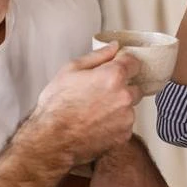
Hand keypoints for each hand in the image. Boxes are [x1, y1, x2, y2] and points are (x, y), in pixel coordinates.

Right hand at [31, 43, 141, 165]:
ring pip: (130, 107)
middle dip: (122, 87)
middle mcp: (124, 96)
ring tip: (95, 112)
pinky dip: (115, 124)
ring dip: (119, 107)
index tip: (116, 68)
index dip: (124, 63)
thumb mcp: (70, 70)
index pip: (134, 62)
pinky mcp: (124, 136)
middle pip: (135, 86)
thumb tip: (114, 47)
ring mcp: (126, 118)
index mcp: (113, 76)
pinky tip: (97, 124)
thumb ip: (97, 56)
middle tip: (100, 93)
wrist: (51, 139)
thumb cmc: (56, 106)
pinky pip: (125, 124)